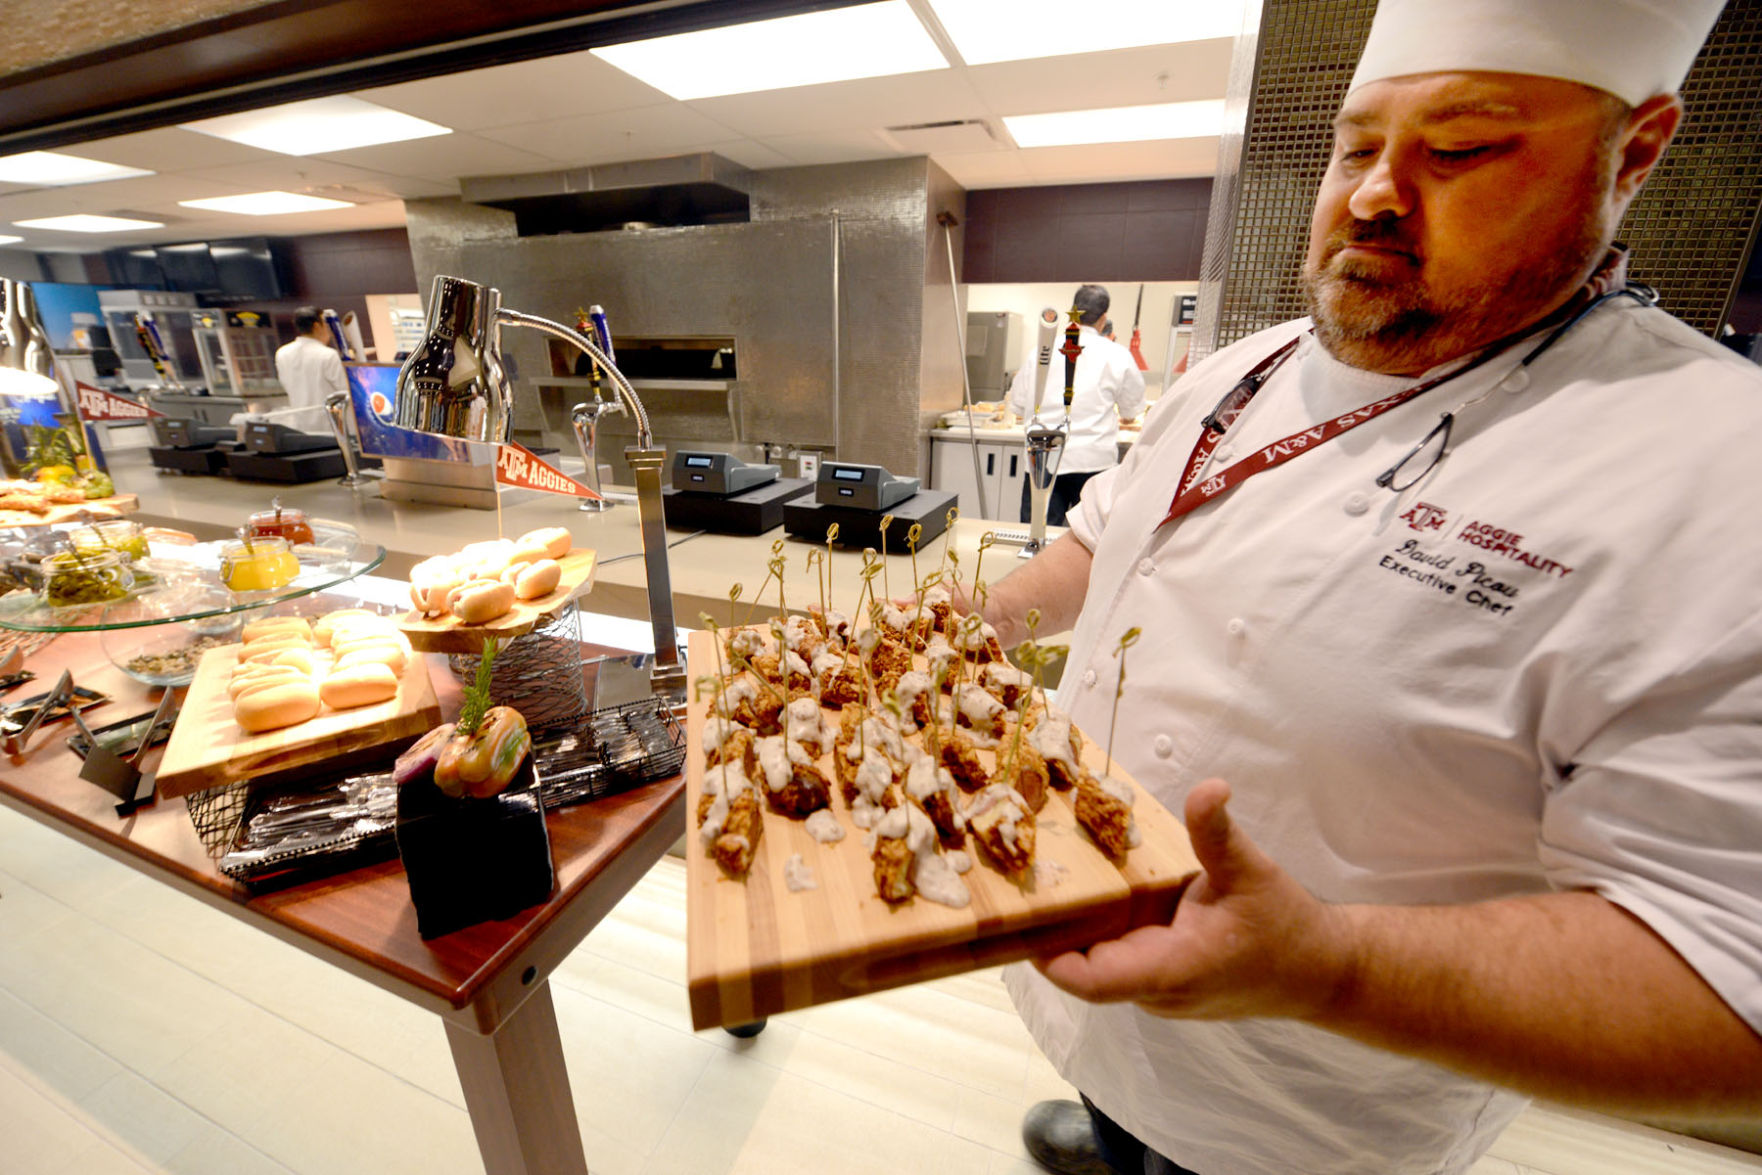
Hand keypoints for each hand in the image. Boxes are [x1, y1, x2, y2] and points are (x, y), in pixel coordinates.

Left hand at [1033, 779, 1356, 1021]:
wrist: (1320, 972)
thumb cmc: (1286, 928)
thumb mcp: (1251, 872)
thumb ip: (1218, 833)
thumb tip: (1209, 788)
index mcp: (1171, 969)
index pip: (1091, 981)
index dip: (1049, 956)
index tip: (1019, 918)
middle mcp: (1156, 990)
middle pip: (1083, 968)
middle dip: (1052, 928)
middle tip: (1020, 878)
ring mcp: (1157, 991)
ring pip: (1098, 964)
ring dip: (1075, 928)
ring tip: (1043, 878)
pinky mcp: (1162, 981)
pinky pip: (1118, 960)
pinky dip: (1100, 930)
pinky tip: (1089, 891)